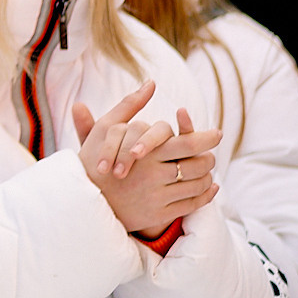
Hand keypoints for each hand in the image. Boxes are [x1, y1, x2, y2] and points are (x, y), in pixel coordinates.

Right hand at [73, 93, 220, 238]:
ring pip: (196, 185)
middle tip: (210, 154)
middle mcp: (153, 176)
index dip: (206, 138)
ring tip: (206, 170)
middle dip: (208, 158)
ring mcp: (156, 197)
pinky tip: (206, 188)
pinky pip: (192, 204)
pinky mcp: (158, 215)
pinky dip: (204, 196)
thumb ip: (130, 105)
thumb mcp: (106, 128)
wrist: (81, 198)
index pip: (188, 144)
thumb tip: (150, 82)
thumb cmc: (92, 159)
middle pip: (197, 165)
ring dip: (207, 177)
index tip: (217, 134)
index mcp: (144, 153)